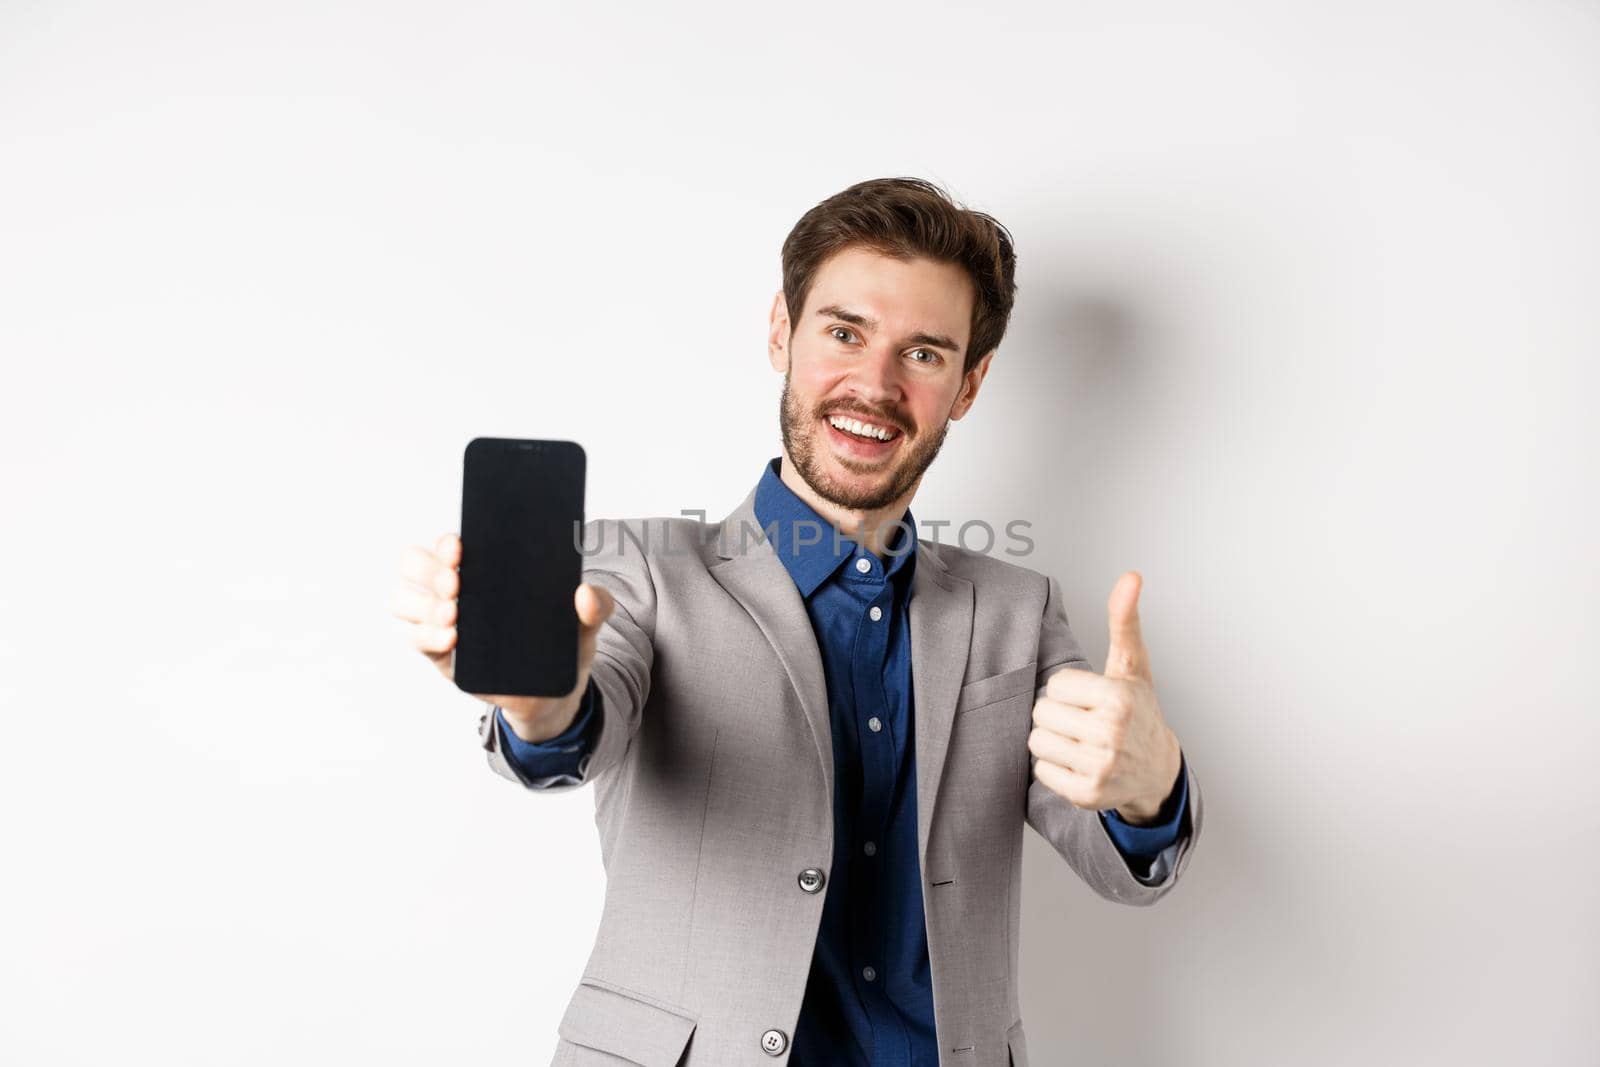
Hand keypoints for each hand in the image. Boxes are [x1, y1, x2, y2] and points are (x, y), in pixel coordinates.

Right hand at [388, 532, 614, 741]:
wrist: (552, 693)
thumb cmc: (561, 644)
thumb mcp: (586, 624)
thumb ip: (596, 605)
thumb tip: (584, 593)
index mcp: (485, 568)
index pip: (449, 543)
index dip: (446, 542)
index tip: (460, 549)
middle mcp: (454, 588)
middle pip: (414, 563)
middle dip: (428, 569)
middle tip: (456, 584)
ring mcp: (441, 621)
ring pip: (403, 600)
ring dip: (422, 604)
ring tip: (453, 615)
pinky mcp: (438, 653)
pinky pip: (414, 639)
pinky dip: (425, 636)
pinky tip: (451, 639)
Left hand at [1027, 571, 1182, 823]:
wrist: (1156, 770)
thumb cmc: (1137, 711)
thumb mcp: (1131, 665)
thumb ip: (1124, 621)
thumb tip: (1130, 576)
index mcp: (1119, 698)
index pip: (1055, 685)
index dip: (1069, 689)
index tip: (1091, 698)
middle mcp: (1112, 734)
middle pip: (1041, 713)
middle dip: (1057, 714)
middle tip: (1084, 720)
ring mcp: (1101, 768)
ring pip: (1037, 742)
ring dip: (1052, 740)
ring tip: (1080, 741)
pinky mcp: (1087, 794)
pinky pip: (1042, 771)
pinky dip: (1054, 767)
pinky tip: (1079, 762)